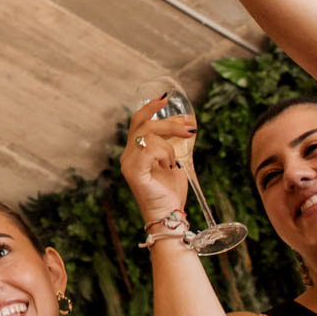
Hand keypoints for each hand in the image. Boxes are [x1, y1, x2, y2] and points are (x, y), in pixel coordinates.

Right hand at [119, 96, 196, 222]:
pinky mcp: (134, 172)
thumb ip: (175, 143)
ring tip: (176, 159)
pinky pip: (149, 149)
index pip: (137, 122)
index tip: (164, 99)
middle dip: (168, 122)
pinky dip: (164, 153)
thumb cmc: (171, 192)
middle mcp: (127, 155)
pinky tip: (169, 165)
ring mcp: (128, 163)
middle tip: (189, 128)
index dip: (149, 108)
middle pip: (143, 124)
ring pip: (148, 135)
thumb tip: (186, 124)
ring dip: (169, 143)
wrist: (169, 216)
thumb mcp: (176, 160)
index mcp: (135, 151)